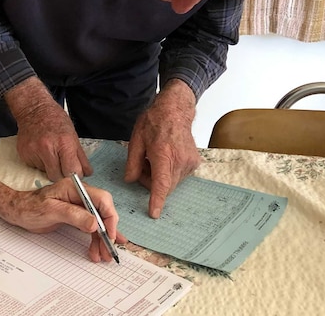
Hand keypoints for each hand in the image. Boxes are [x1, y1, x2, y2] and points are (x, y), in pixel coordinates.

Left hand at [1, 177, 125, 262]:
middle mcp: (80, 195)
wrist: (17, 210)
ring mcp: (79, 205)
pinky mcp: (76, 215)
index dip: (109, 217)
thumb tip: (94, 224)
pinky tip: (100, 248)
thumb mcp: (51, 211)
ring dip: (101, 239)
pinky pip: (90, 226)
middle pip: (103, 212)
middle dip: (107, 232)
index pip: (102, 199)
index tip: (109, 234)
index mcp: (75, 188)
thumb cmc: (30, 207)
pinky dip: (95, 238)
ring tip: (102, 255)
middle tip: (108, 250)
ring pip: (98, 222)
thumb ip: (73, 215)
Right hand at [5, 78, 92, 180]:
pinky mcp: (24, 154)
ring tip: (49, 153)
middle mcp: (48, 148)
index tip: (74, 171)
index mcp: (64, 143)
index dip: (75, 174)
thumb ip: (81, 157)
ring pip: (45, 173)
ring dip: (49, 167)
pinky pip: (34, 167)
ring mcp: (34, 151)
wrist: (33, 109)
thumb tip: (87, 173)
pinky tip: (40, 152)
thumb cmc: (55, 120)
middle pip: (57, 176)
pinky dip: (39, 163)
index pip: (72, 171)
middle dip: (61, 174)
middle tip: (62, 164)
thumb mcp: (73, 135)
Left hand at [124, 80, 201, 218]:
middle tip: (143, 164)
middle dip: (151, 181)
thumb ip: (133, 163)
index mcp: (163, 154)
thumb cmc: (154, 122)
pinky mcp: (194, 163)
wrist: (175, 111)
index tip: (154, 213)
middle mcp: (179, 160)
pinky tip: (164, 157)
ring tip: (154, 158)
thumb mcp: (136, 140)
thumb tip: (130, 180)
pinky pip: (178, 176)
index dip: (157, 200)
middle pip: (165, 185)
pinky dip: (169, 172)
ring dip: (160, 177)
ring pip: (172, 182)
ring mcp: (189, 163)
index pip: (161, 183)